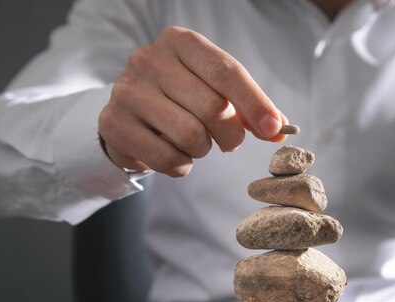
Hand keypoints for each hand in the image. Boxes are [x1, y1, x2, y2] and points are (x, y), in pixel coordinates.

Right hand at [98, 26, 287, 176]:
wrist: (131, 116)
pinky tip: (177, 155)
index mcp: (180, 42)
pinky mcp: (114, 123)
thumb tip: (280, 129)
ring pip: (190, 134)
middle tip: (230, 142)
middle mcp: (149, 59)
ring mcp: (127, 90)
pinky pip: (167, 157)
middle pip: (211, 107)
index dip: (255, 103)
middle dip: (231, 134)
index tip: (274, 128)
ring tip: (197, 143)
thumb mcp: (215, 92)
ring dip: (203, 149)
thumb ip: (248, 108)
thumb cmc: (181, 100)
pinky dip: (182, 165)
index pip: (226, 71)